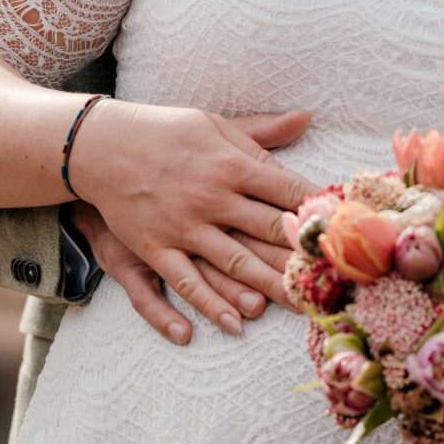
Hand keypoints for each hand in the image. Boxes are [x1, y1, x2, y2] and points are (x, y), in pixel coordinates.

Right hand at [68, 101, 317, 337]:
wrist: (100, 145)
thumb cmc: (166, 133)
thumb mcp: (214, 125)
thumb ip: (261, 133)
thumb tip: (306, 117)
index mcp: (230, 165)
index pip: (286, 190)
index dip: (316, 210)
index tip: (343, 227)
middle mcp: (211, 198)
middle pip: (267, 231)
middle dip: (302, 255)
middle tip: (334, 277)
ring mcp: (183, 227)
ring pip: (233, 264)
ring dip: (267, 286)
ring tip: (298, 306)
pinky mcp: (156, 248)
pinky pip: (185, 283)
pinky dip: (208, 306)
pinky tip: (234, 326)